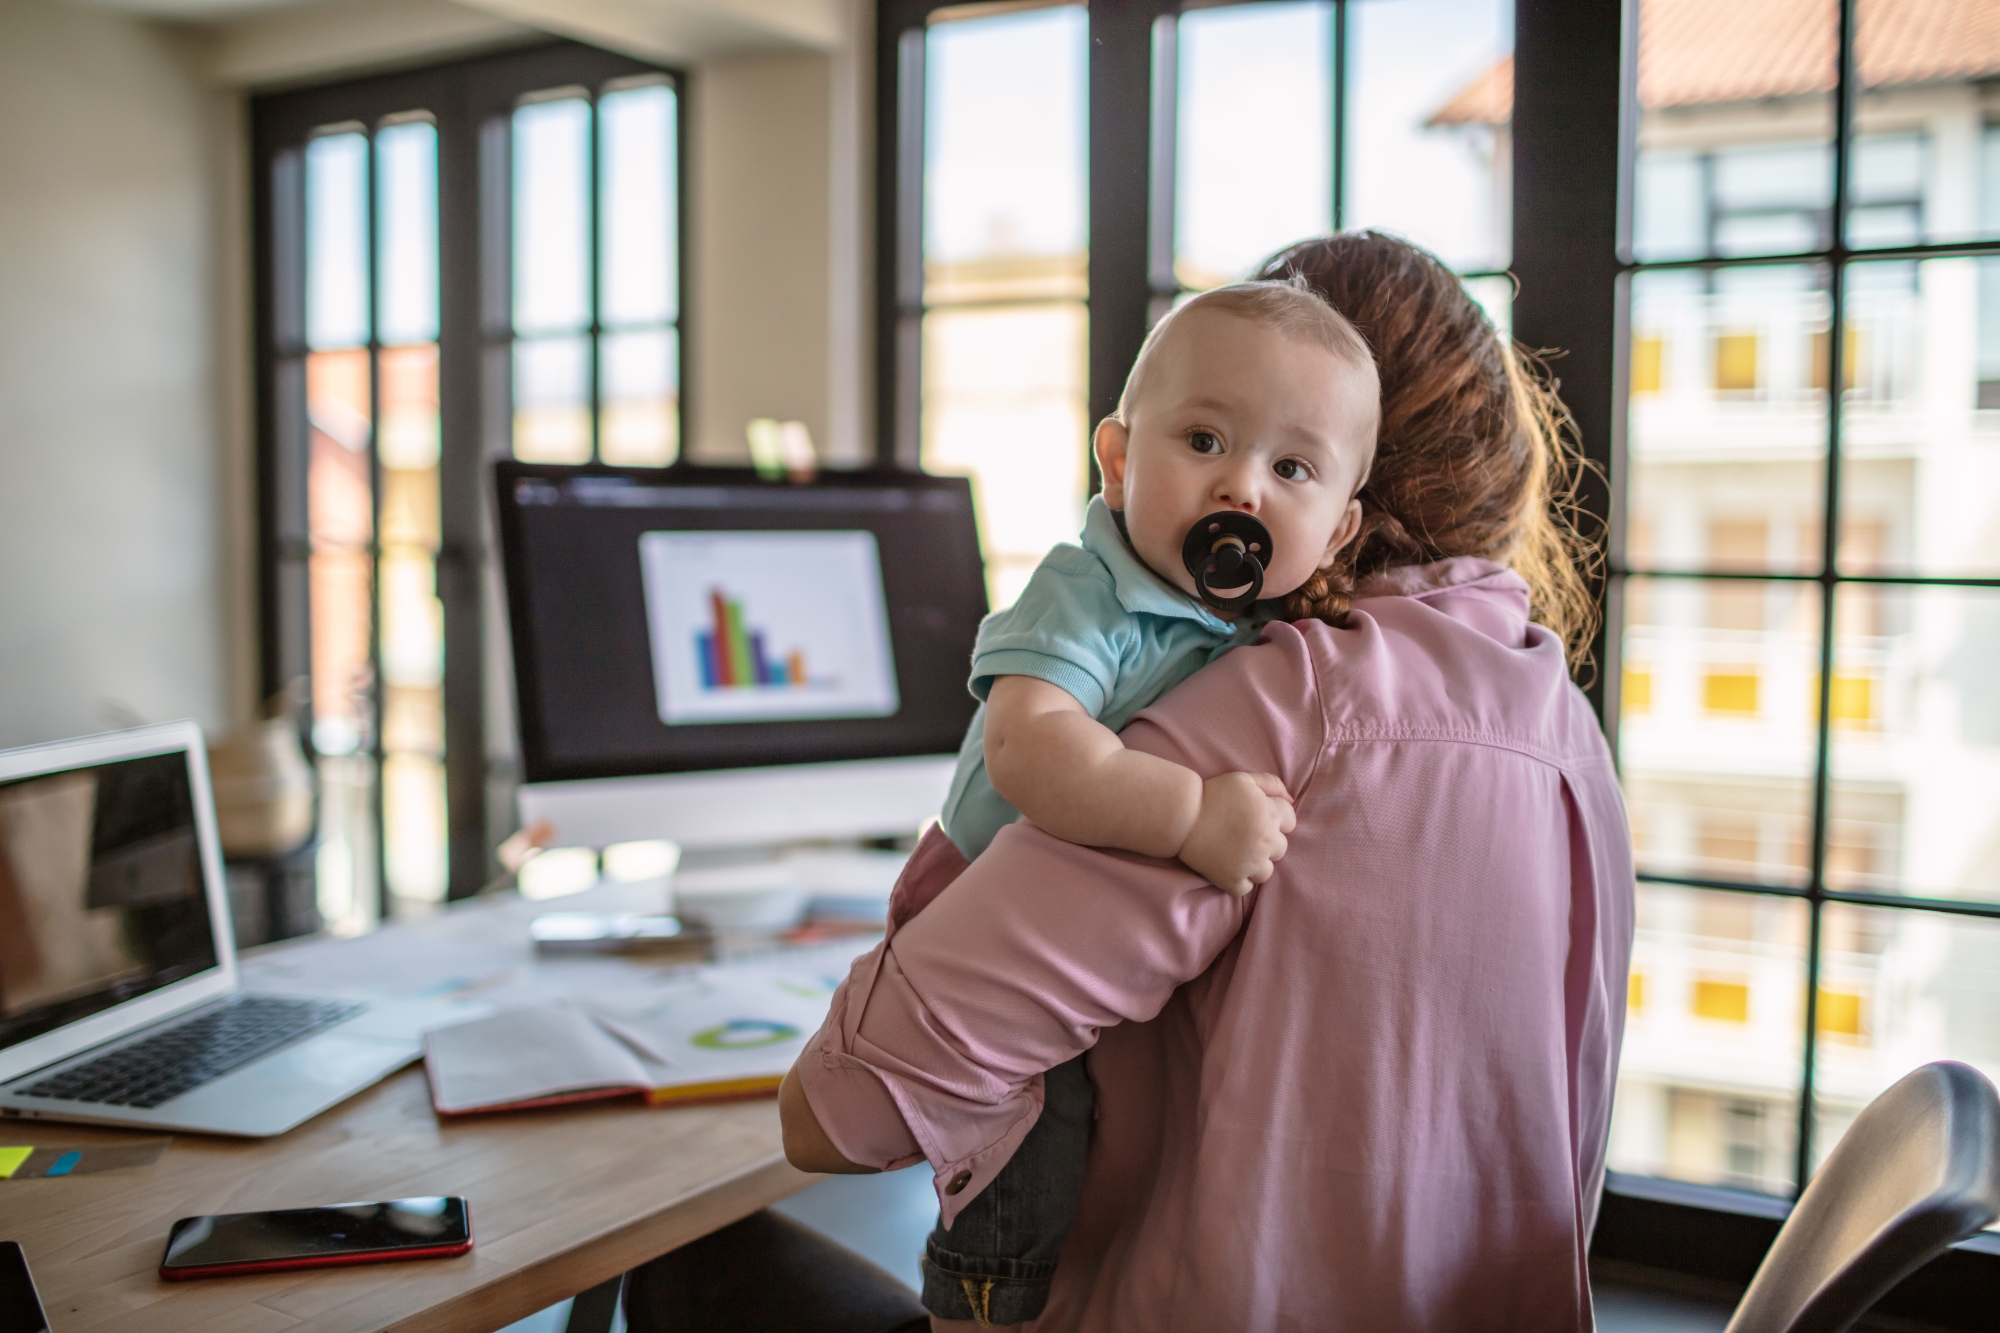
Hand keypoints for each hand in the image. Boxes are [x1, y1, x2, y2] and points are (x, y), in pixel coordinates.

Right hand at [1174, 772, 1294, 896]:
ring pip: (1267, 871)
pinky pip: (1247, 888)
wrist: (1182, 818)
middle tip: (1244, 835)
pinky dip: (1240, 880)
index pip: (1290, 822)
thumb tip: (1291, 799)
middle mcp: (1265, 841)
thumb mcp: (1243, 779)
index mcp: (1269, 815)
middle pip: (1281, 848)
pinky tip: (1229, 867)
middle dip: (1267, 842)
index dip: (1275, 818)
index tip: (1257, 818)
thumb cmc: (1212, 795)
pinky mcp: (1233, 880)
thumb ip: (1271, 784)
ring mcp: (1250, 864)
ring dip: (1256, 864)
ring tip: (1238, 853)